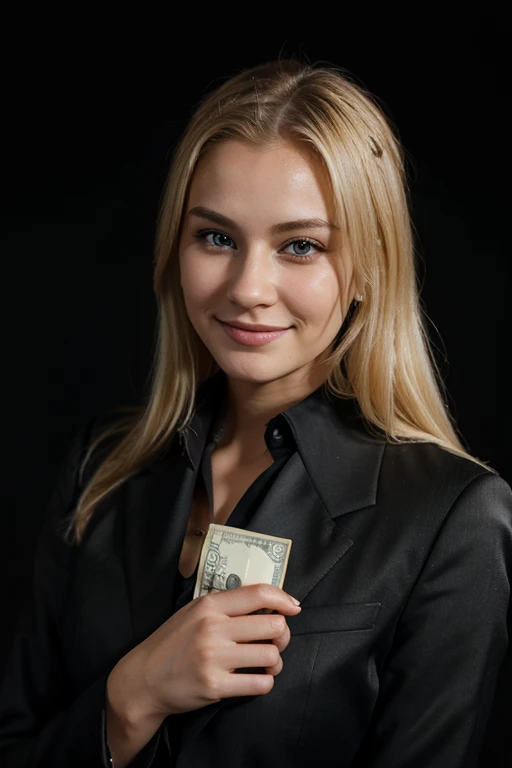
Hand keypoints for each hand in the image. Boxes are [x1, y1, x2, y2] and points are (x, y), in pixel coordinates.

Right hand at [107, 583, 300, 726]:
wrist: (143, 679)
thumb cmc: (173, 643)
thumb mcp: (194, 612)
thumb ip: (226, 605)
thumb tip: (268, 603)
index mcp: (210, 605)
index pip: (259, 594)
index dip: (283, 599)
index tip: (293, 607)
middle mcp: (213, 628)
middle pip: (274, 626)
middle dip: (281, 635)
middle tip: (275, 641)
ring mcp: (214, 658)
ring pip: (271, 655)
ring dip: (275, 662)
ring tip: (264, 663)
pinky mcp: (215, 686)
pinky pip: (260, 684)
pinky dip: (265, 682)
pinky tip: (255, 679)